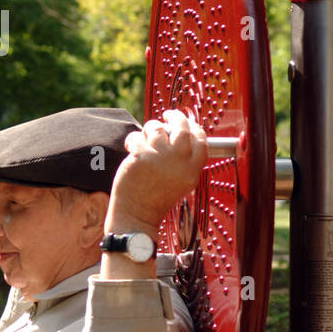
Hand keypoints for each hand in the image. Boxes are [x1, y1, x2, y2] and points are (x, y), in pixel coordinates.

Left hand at [105, 109, 206, 233]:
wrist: (137, 215)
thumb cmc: (156, 198)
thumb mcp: (182, 181)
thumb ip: (184, 160)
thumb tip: (180, 131)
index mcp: (192, 170)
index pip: (201, 140)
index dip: (194, 128)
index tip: (186, 123)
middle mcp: (180, 162)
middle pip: (182, 128)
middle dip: (175, 117)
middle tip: (167, 115)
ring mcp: (160, 158)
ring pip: (157, 128)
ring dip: (149, 129)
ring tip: (145, 139)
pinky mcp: (141, 156)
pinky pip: (138, 136)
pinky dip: (133, 140)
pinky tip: (131, 148)